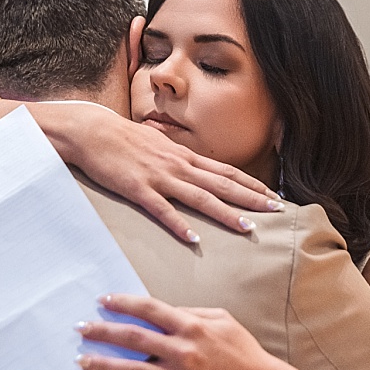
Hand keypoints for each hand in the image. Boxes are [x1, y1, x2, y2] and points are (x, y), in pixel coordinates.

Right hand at [45, 103, 281, 241]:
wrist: (92, 130)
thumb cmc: (123, 138)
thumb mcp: (158, 144)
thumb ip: (177, 158)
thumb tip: (194, 168)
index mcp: (184, 156)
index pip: (226, 171)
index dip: (252, 184)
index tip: (273, 195)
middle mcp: (178, 165)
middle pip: (222, 184)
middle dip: (252, 198)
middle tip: (277, 211)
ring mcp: (159, 177)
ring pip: (200, 197)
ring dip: (225, 213)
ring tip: (247, 228)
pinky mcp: (138, 189)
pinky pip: (162, 210)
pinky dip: (179, 224)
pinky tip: (193, 238)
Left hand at [75, 293, 289, 369]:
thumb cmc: (244, 351)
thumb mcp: (223, 319)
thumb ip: (192, 312)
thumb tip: (164, 309)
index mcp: (191, 327)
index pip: (149, 309)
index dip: (123, 303)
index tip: (102, 300)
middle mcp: (182, 351)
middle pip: (133, 338)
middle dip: (103, 331)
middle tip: (79, 327)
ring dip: (103, 364)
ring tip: (80, 360)